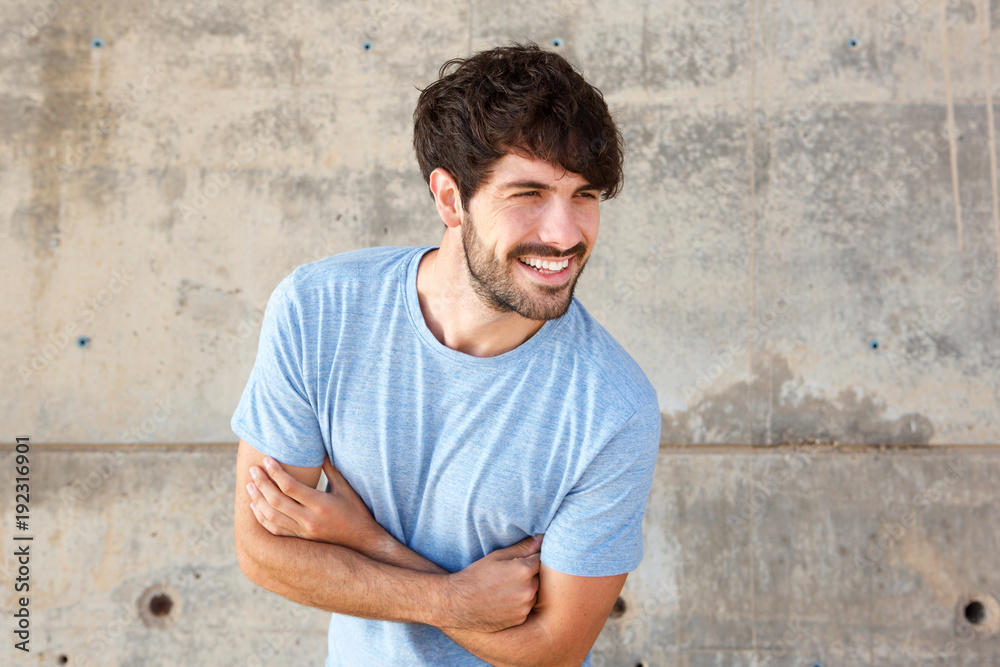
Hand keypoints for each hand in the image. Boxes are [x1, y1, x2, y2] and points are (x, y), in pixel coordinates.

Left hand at [246, 455, 386, 556]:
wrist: (362, 543)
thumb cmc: (356, 513)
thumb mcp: (346, 489)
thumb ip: (331, 470)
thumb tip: (320, 451)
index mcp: (320, 505)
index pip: (290, 486)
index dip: (275, 472)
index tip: (267, 460)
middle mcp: (309, 520)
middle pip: (276, 500)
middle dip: (262, 483)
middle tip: (253, 470)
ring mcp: (303, 532)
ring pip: (272, 516)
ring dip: (258, 500)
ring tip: (250, 486)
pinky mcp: (301, 539)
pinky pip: (275, 530)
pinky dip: (262, 518)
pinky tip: (255, 507)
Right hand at [443, 534, 543, 631]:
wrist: (458, 603)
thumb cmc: (476, 575)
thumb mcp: (497, 556)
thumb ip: (523, 547)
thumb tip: (542, 538)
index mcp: (524, 570)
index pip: (540, 559)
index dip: (528, 560)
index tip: (517, 562)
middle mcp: (529, 590)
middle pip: (538, 577)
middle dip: (528, 575)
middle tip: (507, 576)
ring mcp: (525, 607)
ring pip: (534, 593)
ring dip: (525, 590)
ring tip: (504, 589)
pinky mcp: (520, 619)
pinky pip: (526, 607)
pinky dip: (519, 604)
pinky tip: (503, 601)